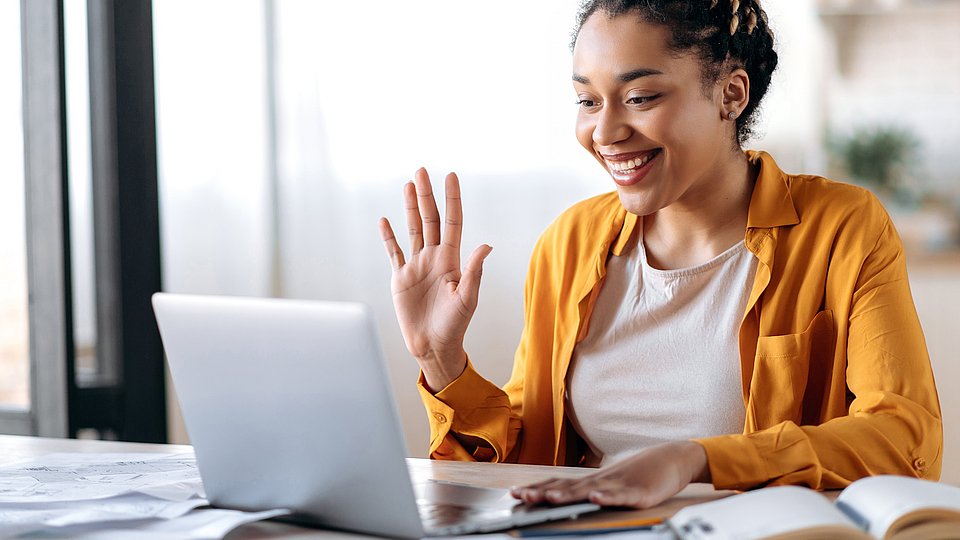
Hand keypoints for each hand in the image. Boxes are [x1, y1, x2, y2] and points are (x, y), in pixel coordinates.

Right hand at [378, 168, 492, 391]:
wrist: (433, 345)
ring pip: (413, 229)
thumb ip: (474, 271)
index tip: (451, 176)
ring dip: (410, 207)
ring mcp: (416, 266)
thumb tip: (487, 245)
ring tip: (409, 185)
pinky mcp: (401, 278)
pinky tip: (385, 220)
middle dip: (427, 195)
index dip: (452, 199)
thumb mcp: (467, 298)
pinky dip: (388, 236)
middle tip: (422, 171)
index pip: (452, 222)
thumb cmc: (454, 325)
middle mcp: (434, 258)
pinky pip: (394, 252)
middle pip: (430, 219)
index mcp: (452, 260)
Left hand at [510, 441, 709, 508]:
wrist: (672, 459)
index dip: (537, 488)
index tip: (515, 493)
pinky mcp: (639, 492)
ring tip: (550, 498)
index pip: (559, 484)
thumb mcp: (610, 483)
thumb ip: (589, 491)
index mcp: (592, 480)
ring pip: (590, 490)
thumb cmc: (639, 473)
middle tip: (521, 496)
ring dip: (569, 494)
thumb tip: (566, 497)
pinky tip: (597, 497)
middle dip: (542, 492)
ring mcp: (619, 485)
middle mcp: (601, 480)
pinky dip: (608, 497)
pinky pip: (622, 495)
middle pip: (567, 487)